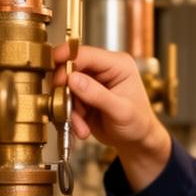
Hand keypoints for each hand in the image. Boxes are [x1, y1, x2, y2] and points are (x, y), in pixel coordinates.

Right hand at [52, 44, 171, 190]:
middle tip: (66, 108)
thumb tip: (73, 79)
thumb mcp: (120, 110)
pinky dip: (71, 117)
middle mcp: (103, 69)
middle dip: (66, 92)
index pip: (86, 54)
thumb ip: (97, 94)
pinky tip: (82, 128)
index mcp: (117, 64)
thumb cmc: (138, 123)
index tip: (57, 77)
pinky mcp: (83, 95)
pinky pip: (67, 101)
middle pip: (71, 69)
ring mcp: (91, 82)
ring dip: (69, 109)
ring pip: (66, 88)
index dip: (67, 61)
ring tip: (81, 126)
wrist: (136, 140)